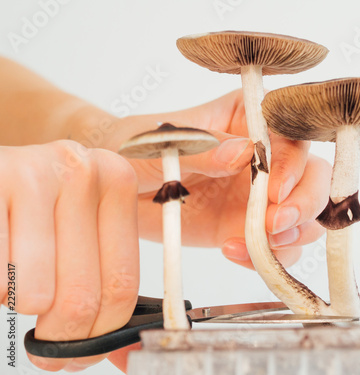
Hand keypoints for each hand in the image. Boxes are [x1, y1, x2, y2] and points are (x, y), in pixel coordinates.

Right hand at [0, 140, 139, 371]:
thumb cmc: (44, 208)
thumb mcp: (87, 227)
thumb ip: (111, 280)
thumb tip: (127, 355)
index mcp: (118, 182)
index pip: (122, 283)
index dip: (101, 335)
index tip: (82, 354)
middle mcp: (83, 172)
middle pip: (81, 296)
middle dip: (61, 338)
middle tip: (47, 348)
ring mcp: (35, 175)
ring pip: (36, 295)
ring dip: (25, 306)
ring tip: (22, 288)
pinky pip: (0, 281)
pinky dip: (0, 290)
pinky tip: (4, 266)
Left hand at [101, 90, 331, 268]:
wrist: (116, 186)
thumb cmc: (136, 147)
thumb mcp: (163, 143)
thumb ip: (203, 150)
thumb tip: (244, 153)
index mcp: (246, 118)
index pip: (290, 134)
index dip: (292, 163)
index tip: (274, 190)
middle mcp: (262, 156)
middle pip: (312, 174)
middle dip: (303, 203)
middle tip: (276, 225)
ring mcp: (258, 194)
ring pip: (304, 214)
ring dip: (292, 234)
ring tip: (257, 244)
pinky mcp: (246, 226)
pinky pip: (276, 245)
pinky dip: (267, 256)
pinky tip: (235, 252)